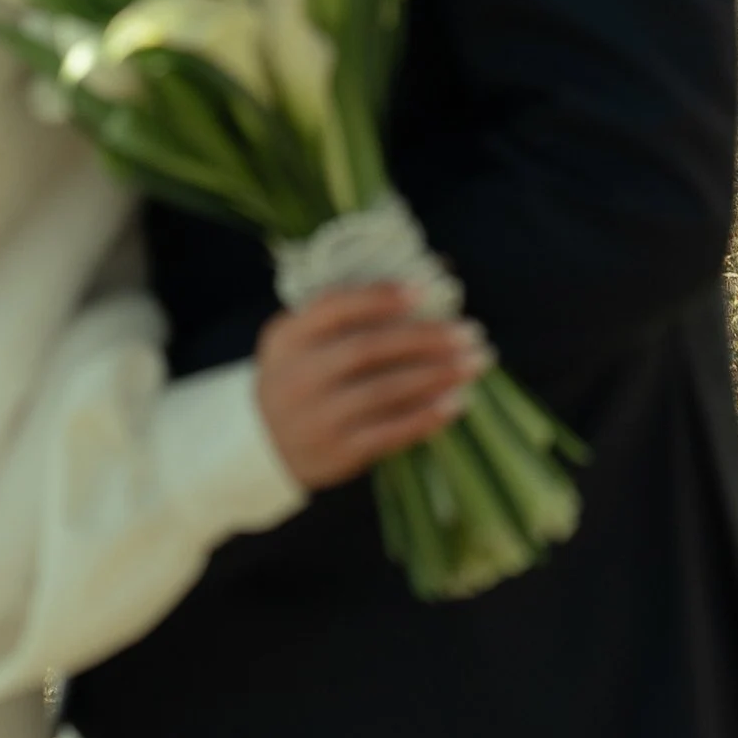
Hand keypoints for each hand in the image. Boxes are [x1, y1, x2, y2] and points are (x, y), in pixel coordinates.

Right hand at [253, 286, 487, 489]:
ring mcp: (319, 417)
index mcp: (289, 336)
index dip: (379, 297)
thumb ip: (344, 316)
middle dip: (425, 338)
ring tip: (474, 362)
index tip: (424, 289)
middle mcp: (300, 375)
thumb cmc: (299, 375)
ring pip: (386, 391)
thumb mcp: (299, 340)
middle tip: (470, 331)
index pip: (334, 307)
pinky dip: (426, 417)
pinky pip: (390, 432)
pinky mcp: (338, 452)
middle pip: (368, 349)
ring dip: (437, 375)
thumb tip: (424, 284)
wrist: (262, 445)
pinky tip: (456, 403)